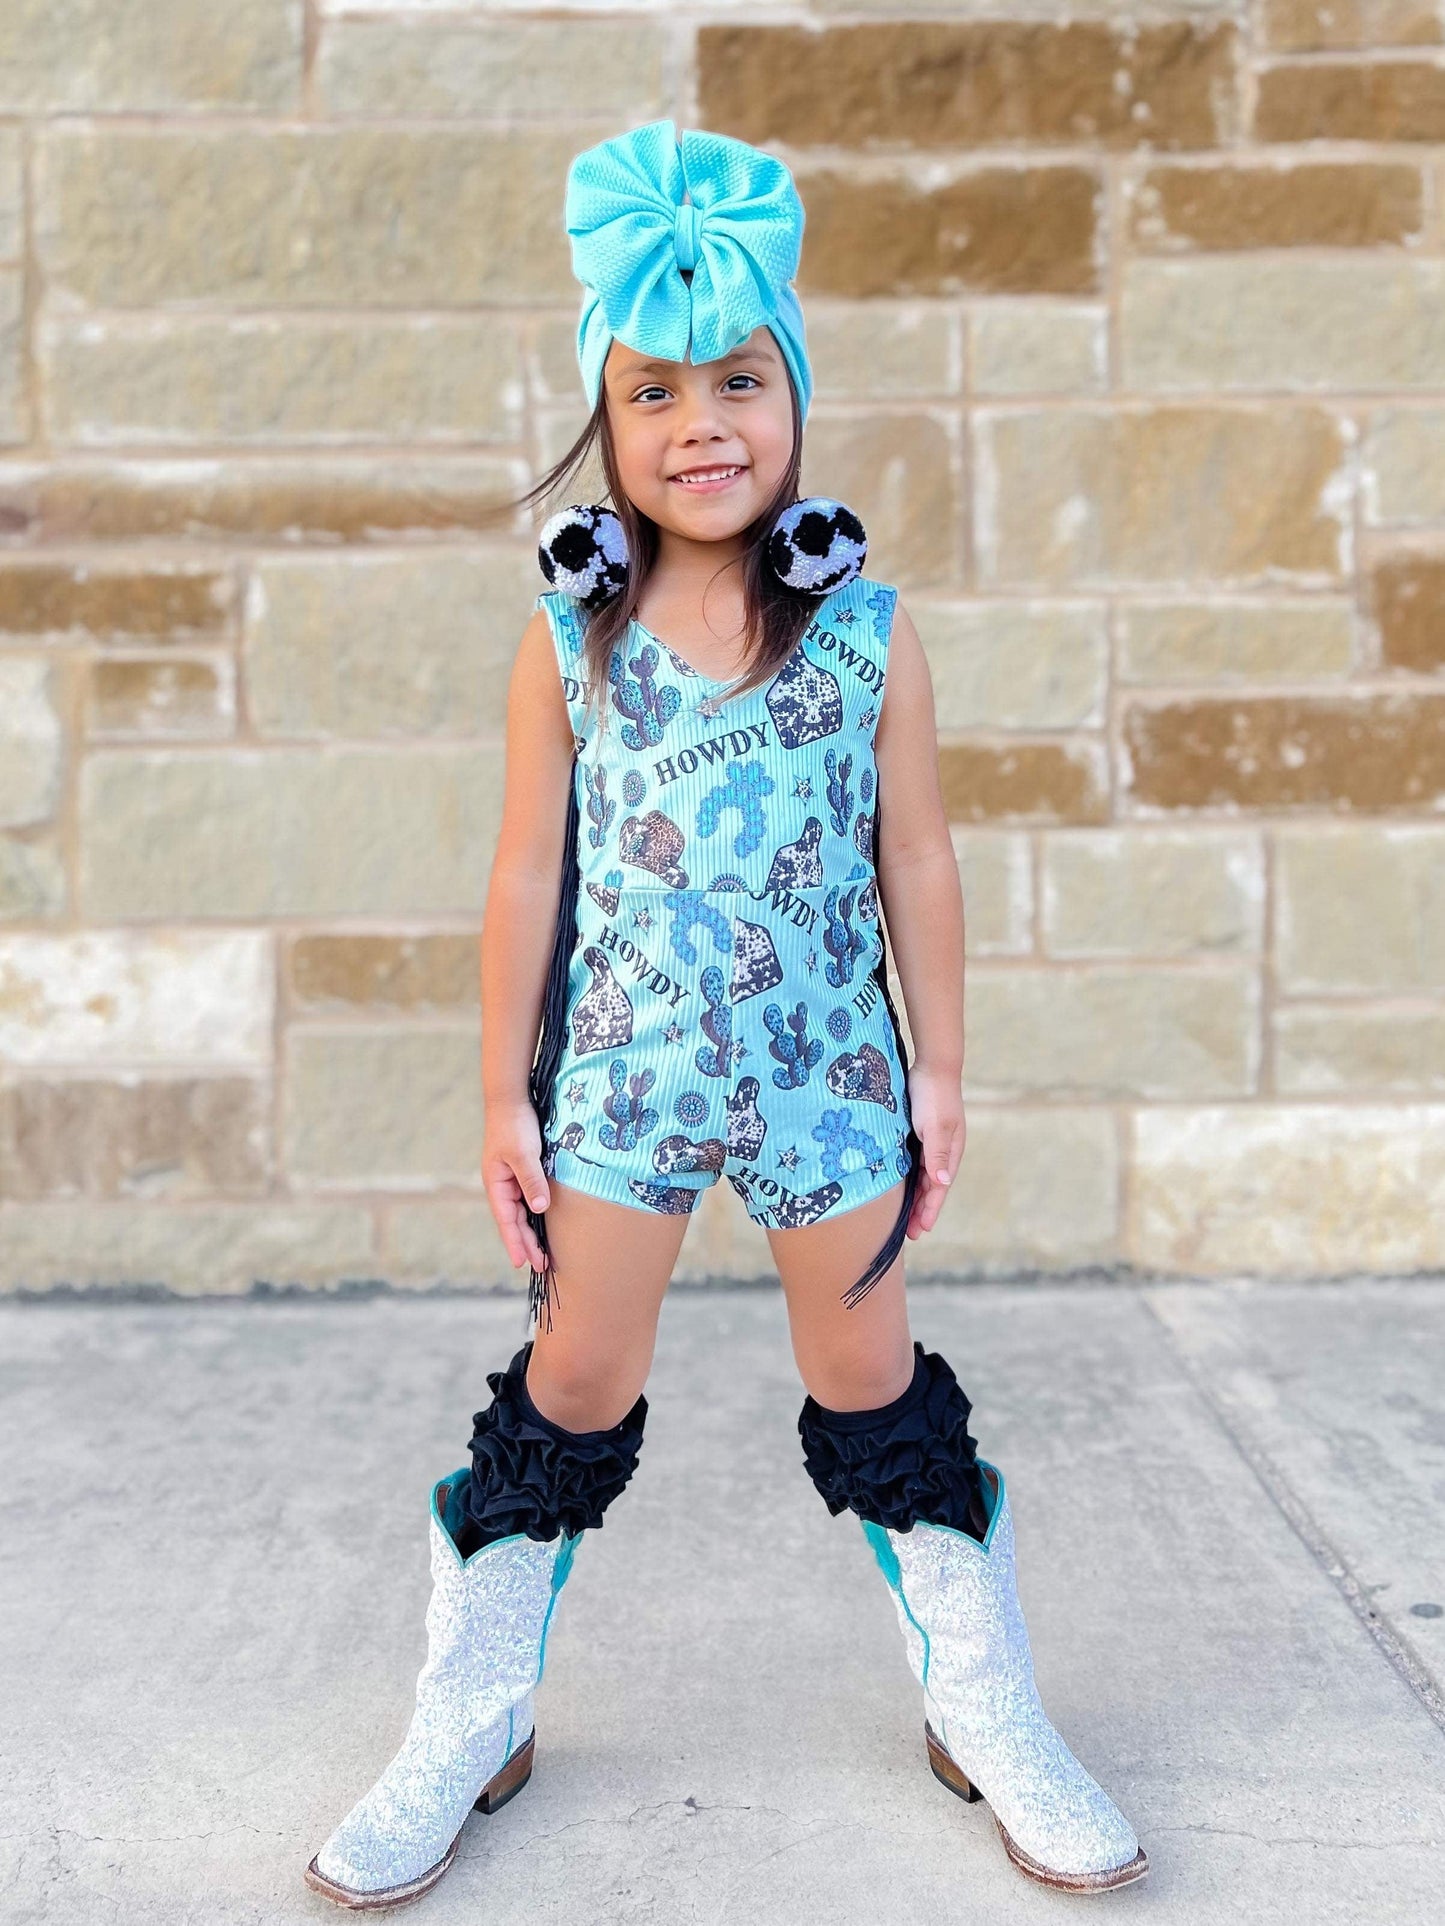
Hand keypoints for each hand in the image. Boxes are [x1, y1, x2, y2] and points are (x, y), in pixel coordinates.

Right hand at [482, 1102, 551, 1271]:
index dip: (515, 1243)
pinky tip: (545, 1224)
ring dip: (531, 1232)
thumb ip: (532, 1181)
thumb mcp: (524, 1155)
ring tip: (544, 1254)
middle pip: (514, 1221)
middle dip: (526, 1244)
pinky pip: (529, 1199)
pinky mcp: (523, 1171)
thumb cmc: (515, 1126)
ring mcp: (512, 1179)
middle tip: (542, 1266)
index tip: (522, 1264)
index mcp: (496, 1184)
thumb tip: (539, 1210)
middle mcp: (502, 1186)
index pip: (506, 1221)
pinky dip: (536, 1215)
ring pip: (522, 1213)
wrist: (512, 1099)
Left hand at [902, 1064, 965, 1239]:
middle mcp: (942, 1151)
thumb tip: (942, 1183)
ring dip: (915, 1196)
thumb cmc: (934, 1096)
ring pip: (922, 1176)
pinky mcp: (919, 1133)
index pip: (939, 1188)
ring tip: (904, 1216)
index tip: (920, 1230)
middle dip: (922, 1210)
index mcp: (950, 1152)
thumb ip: (938, 1154)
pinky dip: (908, 1177)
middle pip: (931, 1187)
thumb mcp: (935, 1126)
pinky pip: (913, 1162)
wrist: (932, 1065)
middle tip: (910, 1233)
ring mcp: (931, 1142)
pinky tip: (898, 1185)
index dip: (930, 1210)